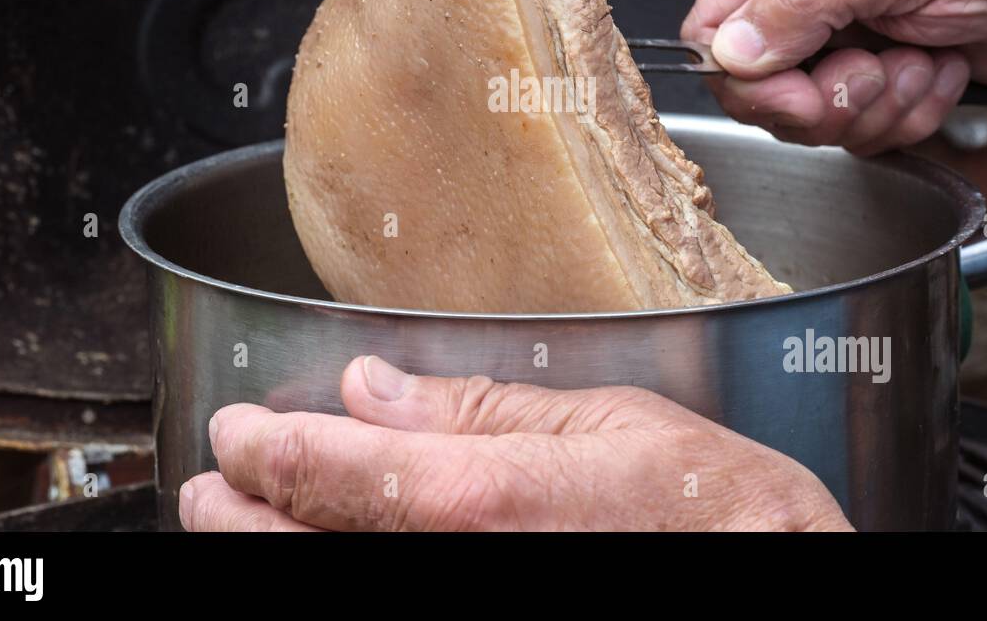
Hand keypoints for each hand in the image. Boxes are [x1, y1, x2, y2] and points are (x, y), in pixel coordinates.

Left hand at [179, 355, 851, 531]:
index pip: (341, 471)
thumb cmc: (718, 507)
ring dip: (278, 551)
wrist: (777, 572)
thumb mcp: (609, 425)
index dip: (271, 452)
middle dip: (246, 518)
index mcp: (490, 498)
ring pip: (344, 578)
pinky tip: (337, 546)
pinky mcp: (497, 607)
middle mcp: (467, 564)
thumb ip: (482, 411)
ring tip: (243, 525)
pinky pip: (398, 592)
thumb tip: (372, 387)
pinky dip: (346, 562)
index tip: (237, 433)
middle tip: (209, 491)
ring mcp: (479, 592)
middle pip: (318, 545)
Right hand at [681, 0, 986, 153]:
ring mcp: (843, 44)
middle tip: (874, 73)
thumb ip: (802, 0)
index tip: (798, 88)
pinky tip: (940, 70)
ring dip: (878, 106)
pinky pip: (862, 133)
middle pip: (757, 88)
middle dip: (824, 99)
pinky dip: (909, 116)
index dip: (746, 74)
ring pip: (811, 121)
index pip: (713, 27)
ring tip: (923, 59)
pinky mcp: (878, 84)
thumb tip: (730, 48)